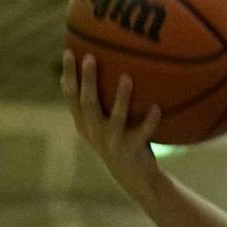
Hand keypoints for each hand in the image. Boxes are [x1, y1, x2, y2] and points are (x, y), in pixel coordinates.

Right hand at [62, 50, 164, 197]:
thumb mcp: (102, 121)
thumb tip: (100, 59)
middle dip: (86, 80)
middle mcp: (94, 132)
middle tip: (89, 57)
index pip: (71, 96)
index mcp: (84, 123)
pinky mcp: (131, 150)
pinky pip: (142, 132)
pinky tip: (157, 106)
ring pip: (115, 118)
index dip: (68, 74)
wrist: (132, 175)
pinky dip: (150, 120)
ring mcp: (112, 142)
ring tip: (126, 77)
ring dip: (120, 97)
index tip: (68, 51)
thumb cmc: (118, 138)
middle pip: (87, 103)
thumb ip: (98, 99)